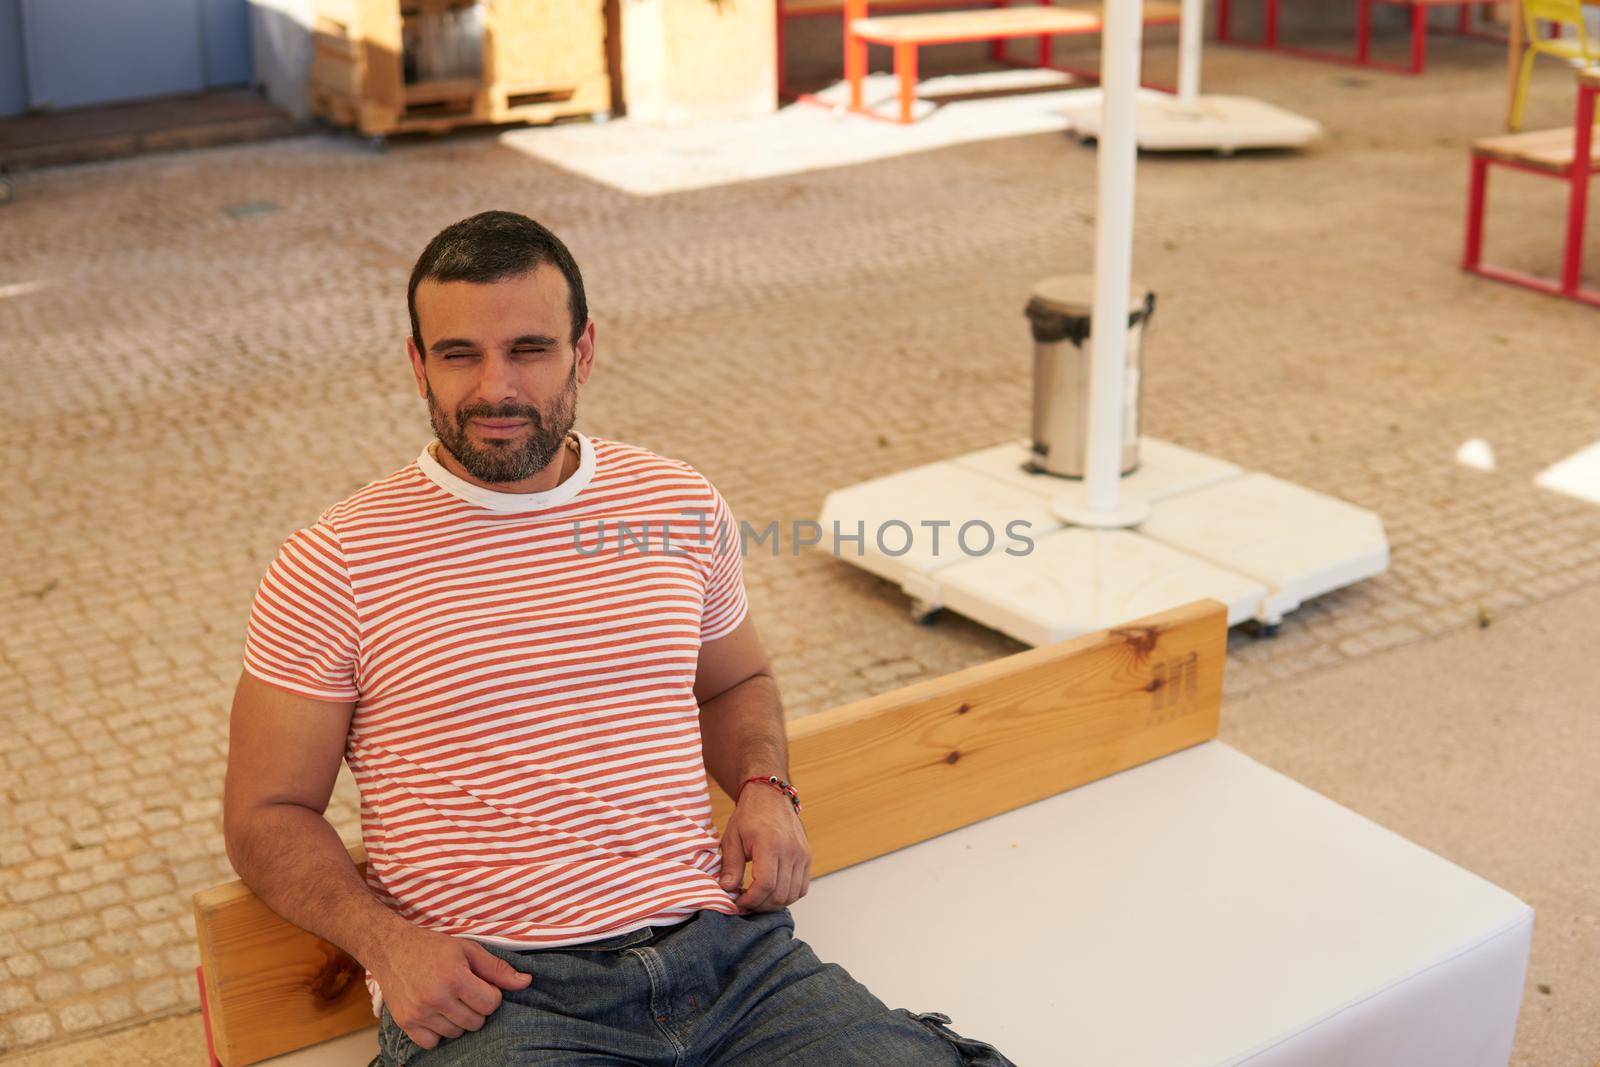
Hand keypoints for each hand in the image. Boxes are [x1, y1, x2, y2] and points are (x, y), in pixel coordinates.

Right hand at [368, 923, 531, 1049]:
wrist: (391, 948)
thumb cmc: (433, 947)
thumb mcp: (468, 949)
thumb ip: (498, 969)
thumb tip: (527, 982)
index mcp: (454, 977)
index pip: (491, 1004)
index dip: (491, 994)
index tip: (480, 984)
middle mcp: (436, 998)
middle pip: (476, 1022)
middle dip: (476, 1008)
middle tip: (464, 991)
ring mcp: (419, 1013)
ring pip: (456, 1034)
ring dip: (458, 1020)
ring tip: (449, 999)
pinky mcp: (406, 1024)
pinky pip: (433, 1043)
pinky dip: (438, 1031)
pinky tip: (436, 1012)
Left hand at [717, 785, 810, 913]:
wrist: (770, 795)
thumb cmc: (749, 815)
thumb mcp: (732, 838)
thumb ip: (731, 865)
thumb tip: (727, 889)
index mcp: (770, 844)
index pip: (765, 885)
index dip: (751, 900)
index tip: (739, 902)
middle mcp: (791, 851)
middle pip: (780, 894)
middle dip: (761, 905)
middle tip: (746, 903)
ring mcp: (802, 854)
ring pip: (793, 894)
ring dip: (774, 903)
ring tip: (758, 899)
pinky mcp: (807, 857)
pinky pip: (802, 887)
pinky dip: (788, 896)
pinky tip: (772, 892)